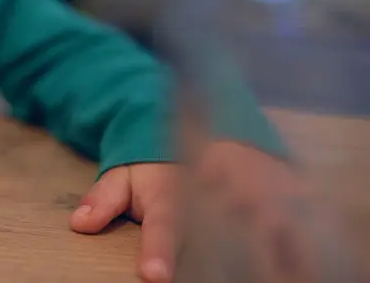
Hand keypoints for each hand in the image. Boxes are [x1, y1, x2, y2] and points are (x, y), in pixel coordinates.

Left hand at [70, 142, 320, 282]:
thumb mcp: (123, 174)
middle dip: (233, 260)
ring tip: (280, 276)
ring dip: (277, 253)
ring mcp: (252, 188)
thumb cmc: (155, 160)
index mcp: (172, 193)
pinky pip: (298, 215)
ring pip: (270, 226)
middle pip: (228, 231)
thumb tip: (79, 224)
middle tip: (242, 281)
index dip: (158, 252)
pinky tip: (308, 261)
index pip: (164, 227)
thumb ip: (103, 199)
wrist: (195, 121)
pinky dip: (304, 236)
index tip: (154, 276)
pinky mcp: (279, 187)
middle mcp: (216, 191)